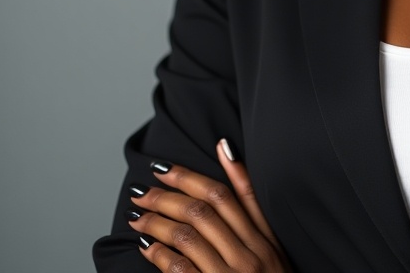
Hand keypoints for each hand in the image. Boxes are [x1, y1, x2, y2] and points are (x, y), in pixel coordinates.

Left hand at [126, 138, 290, 272]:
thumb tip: (225, 149)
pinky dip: (160, 256)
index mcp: (263, 238)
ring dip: (157, 223)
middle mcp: (249, 254)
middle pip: (204, 212)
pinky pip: (181, 271)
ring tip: (138, 218)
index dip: (192, 177)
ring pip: (189, 237)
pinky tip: (146, 248)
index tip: (164, 168)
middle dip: (167, 196)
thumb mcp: (272, 244)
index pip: (226, 195)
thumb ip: (250, 203)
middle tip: (142, 191)